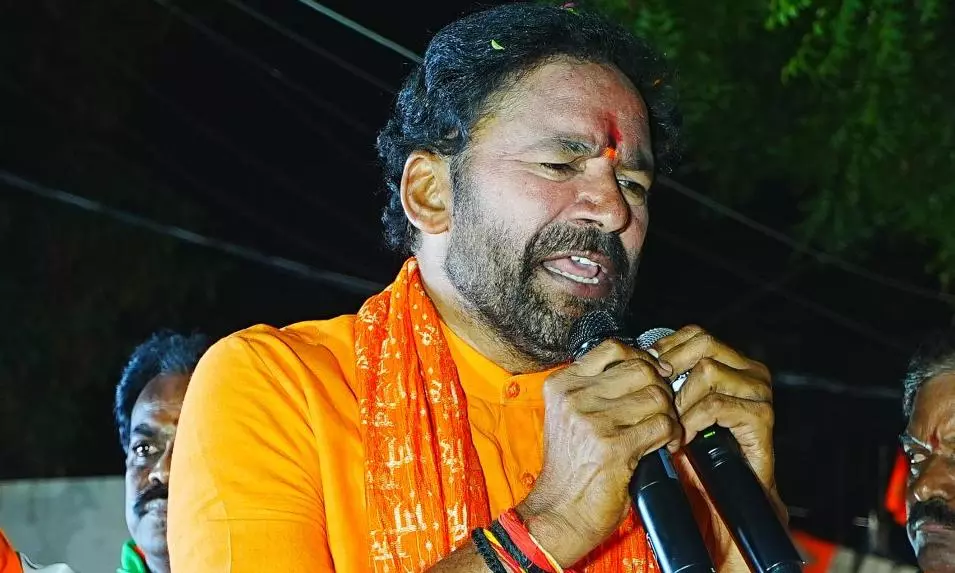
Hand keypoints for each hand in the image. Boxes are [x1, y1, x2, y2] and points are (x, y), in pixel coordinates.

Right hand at [516, 339, 680, 566]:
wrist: (559, 511)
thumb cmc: (570, 467)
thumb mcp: (570, 416)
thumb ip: (596, 388)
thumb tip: (646, 364)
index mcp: (562, 384)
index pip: (613, 348)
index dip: (642, 358)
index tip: (654, 374)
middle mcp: (574, 397)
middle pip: (640, 369)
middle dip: (660, 388)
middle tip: (662, 408)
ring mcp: (592, 421)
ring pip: (656, 396)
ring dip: (669, 414)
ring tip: (663, 430)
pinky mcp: (613, 447)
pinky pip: (662, 425)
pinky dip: (671, 435)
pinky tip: (663, 446)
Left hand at [653, 325, 784, 565]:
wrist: (724, 494)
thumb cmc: (696, 450)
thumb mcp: (675, 407)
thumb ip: (666, 379)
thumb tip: (634, 355)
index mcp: (731, 361)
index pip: (695, 334)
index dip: (666, 347)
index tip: (643, 369)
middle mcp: (749, 370)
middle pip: (704, 344)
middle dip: (671, 369)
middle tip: (654, 397)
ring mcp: (758, 392)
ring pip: (708, 371)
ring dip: (680, 400)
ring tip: (668, 424)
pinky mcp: (761, 416)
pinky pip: (716, 405)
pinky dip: (692, 421)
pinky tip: (682, 438)